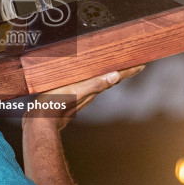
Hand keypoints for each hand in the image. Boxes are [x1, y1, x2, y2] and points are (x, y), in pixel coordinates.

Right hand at [30, 65, 144, 131]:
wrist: (40, 121)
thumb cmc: (55, 105)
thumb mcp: (75, 91)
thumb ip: (94, 84)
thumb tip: (115, 76)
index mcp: (93, 89)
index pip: (116, 78)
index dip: (129, 71)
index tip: (142, 64)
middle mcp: (91, 92)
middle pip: (112, 79)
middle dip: (123, 71)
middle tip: (134, 63)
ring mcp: (82, 95)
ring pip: (102, 83)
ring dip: (111, 74)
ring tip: (118, 67)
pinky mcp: (73, 96)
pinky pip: (90, 85)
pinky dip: (96, 79)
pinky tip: (92, 77)